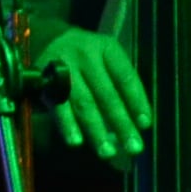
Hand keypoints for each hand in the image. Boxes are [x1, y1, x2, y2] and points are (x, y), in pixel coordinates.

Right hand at [32, 24, 151, 164]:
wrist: (45, 39)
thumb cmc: (85, 55)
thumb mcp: (105, 57)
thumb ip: (118, 82)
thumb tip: (136, 121)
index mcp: (107, 49)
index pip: (126, 77)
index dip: (137, 101)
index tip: (145, 125)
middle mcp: (86, 56)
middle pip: (107, 94)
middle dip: (121, 123)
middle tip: (133, 148)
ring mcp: (63, 69)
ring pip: (83, 103)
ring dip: (96, 130)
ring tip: (107, 152)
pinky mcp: (44, 82)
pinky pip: (58, 107)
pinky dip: (67, 125)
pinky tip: (76, 142)